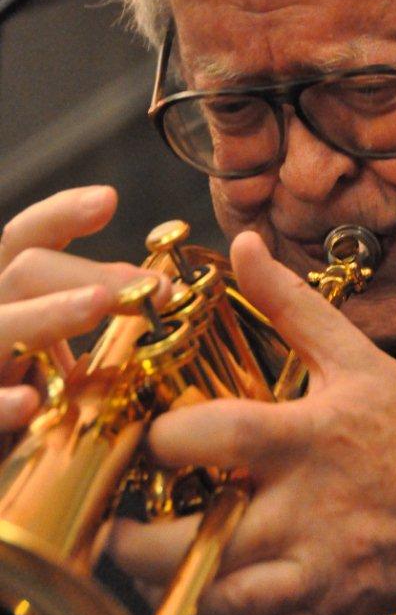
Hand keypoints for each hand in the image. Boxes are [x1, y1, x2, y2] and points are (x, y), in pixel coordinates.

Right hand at [0, 186, 170, 431]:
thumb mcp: (59, 361)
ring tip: (96, 307)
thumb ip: (92, 323)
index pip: (24, 242)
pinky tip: (30, 405)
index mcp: (11, 302)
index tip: (109, 200)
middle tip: (153, 289)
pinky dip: (0, 403)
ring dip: (48, 315)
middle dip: (90, 273)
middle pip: (23, 271)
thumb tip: (159, 291)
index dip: (60, 214)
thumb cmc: (31, 414)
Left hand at [109, 231, 395, 614]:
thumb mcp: (360, 359)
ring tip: (143, 558)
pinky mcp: (319, 612)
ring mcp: (312, 571)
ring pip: (210, 604)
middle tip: (115, 515)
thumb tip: (243, 247)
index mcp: (310, 439)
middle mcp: (305, 512)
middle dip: (133, 538)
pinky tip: (191, 601)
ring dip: (161, 588)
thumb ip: (294, 305)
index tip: (146, 433)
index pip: (217, 438)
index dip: (163, 438)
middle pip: (193, 543)